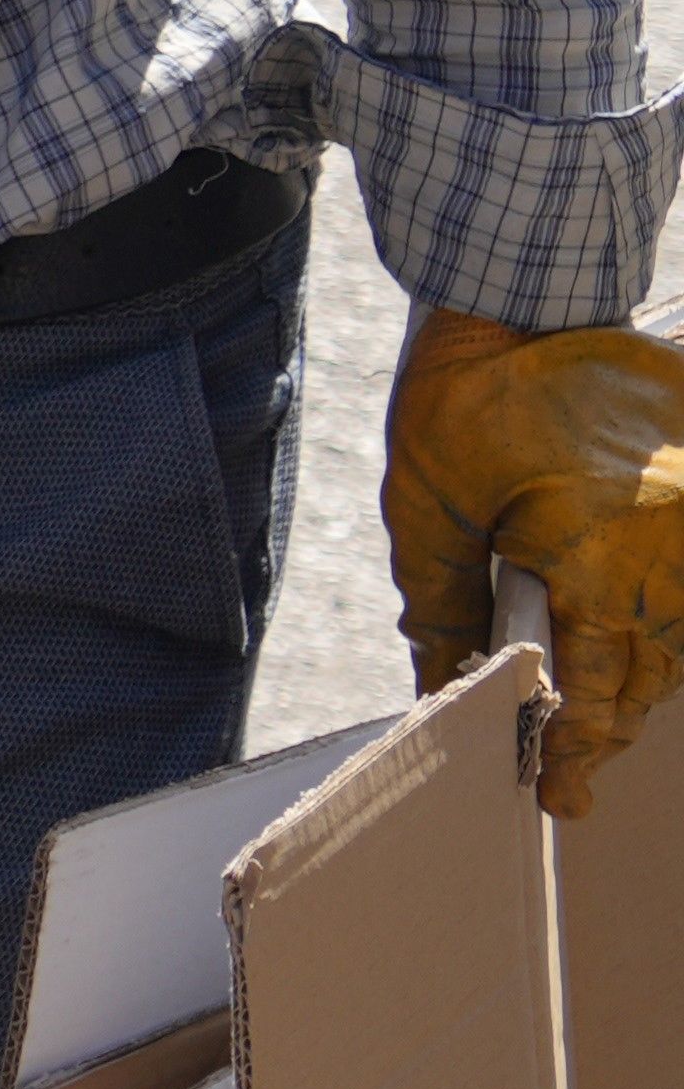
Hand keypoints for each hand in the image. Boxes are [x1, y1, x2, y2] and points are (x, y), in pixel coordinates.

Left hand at [384, 302, 683, 817]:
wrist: (531, 294)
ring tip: (597, 705)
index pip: (593, 692)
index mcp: (597, 564)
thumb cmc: (470, 393)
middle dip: (609, 724)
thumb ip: (439, 598)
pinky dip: (665, 619)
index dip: (574, 749)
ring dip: (642, 674)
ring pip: (681, 637)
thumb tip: (438, 672)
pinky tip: (631, 629)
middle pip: (649, 676)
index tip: (561, 793)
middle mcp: (669, 556)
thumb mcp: (429, 502)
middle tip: (571, 761)